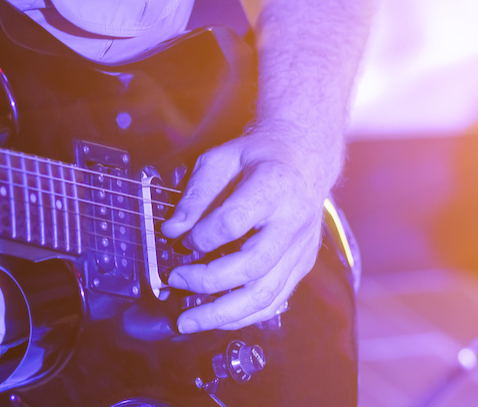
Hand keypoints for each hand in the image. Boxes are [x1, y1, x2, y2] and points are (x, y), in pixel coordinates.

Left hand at [161, 132, 338, 332]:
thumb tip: (172, 231)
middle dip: (208, 281)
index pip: (234, 221)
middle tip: (175, 280)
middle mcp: (292, 222)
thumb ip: (196, 194)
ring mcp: (300, 248)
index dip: (202, 236)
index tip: (183, 239)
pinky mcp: (301, 265)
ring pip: (266, 293)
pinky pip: (275, 301)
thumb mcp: (222, 159)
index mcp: (274, 187)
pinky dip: (245, 317)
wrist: (305, 159)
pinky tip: (218, 319)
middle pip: (252, 265)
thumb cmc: (259, 156)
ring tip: (189, 321)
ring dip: (224, 313)